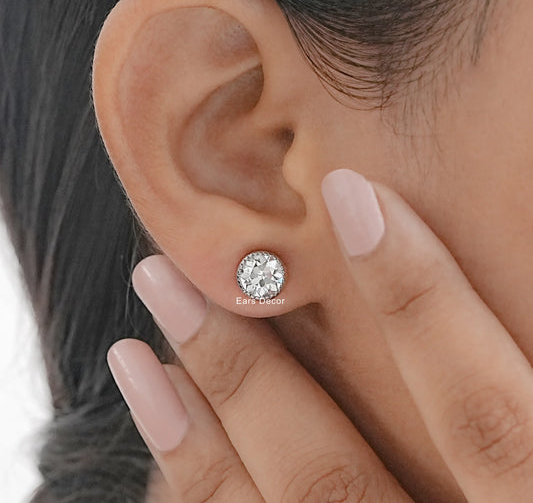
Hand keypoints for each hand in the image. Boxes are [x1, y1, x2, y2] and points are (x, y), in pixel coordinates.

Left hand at [108, 169, 532, 501]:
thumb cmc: (521, 492)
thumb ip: (514, 410)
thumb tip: (504, 322)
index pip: (491, 419)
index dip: (424, 299)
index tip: (354, 198)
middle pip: (331, 481)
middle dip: (241, 371)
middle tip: (161, 275)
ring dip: (194, 442)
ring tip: (136, 353)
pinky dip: (200, 490)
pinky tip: (170, 430)